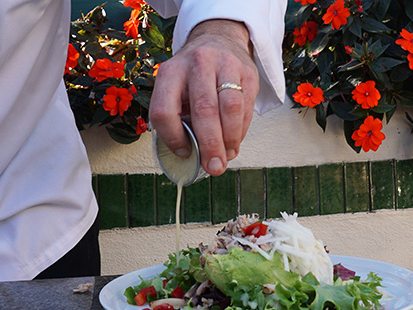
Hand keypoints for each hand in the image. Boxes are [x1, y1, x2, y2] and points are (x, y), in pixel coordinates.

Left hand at [149, 19, 258, 175]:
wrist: (218, 39)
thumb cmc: (192, 76)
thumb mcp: (174, 88)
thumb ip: (177, 117)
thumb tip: (189, 155)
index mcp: (170, 72)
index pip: (165, 110)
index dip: (173, 137)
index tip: (184, 152)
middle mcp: (197, 64)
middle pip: (203, 109)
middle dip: (209, 144)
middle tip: (214, 167)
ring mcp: (225, 64)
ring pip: (229, 108)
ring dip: (229, 139)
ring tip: (227, 157)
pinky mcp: (247, 71)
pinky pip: (246, 106)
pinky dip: (241, 130)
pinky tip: (234, 141)